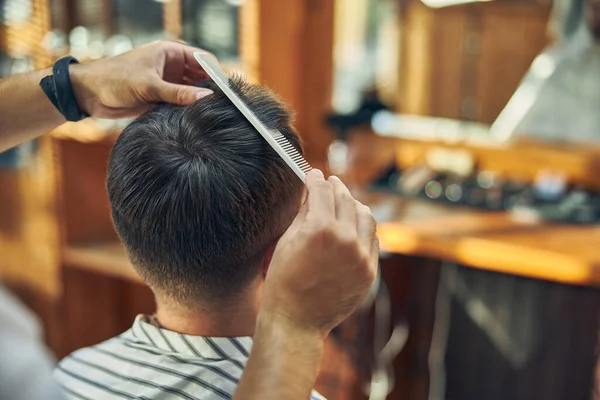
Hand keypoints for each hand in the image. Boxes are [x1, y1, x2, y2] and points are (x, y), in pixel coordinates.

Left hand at [69, 41, 212, 118]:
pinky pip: (182, 103)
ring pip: (192, 92)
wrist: (89, 94)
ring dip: (199, 102)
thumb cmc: (114, 79)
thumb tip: (206, 97)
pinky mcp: (162, 98)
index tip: (228, 91)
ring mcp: (168, 82)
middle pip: (202, 77)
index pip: (204, 60)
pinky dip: (188, 111)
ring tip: (211, 115)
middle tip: (224, 106)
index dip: (217, 74)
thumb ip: (178, 93)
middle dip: (211, 89)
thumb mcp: (149, 85)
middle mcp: (172, 66)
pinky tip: (196, 121)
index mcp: (170, 52)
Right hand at [262, 169, 378, 336]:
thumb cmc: (283, 282)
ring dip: (354, 205)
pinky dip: (364, 228)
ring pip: (366, 216)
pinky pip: (373, 239)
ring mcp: (361, 256)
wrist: (296, 320)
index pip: (322, 191)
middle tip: (330, 183)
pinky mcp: (369, 271)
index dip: (316, 179)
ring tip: (345, 203)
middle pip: (346, 199)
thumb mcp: (286, 242)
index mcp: (321, 229)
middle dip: (336, 187)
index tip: (313, 174)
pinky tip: (354, 227)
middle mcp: (346, 239)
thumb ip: (304, 214)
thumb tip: (313, 194)